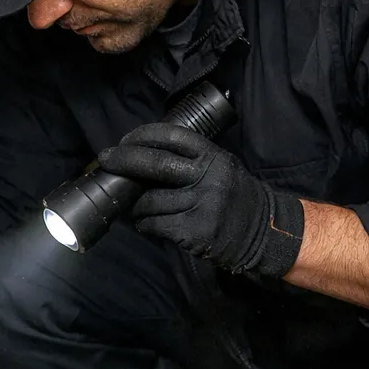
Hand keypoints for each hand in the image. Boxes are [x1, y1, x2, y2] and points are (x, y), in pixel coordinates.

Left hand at [97, 123, 304, 278]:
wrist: (262, 232)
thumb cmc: (234, 197)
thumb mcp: (221, 168)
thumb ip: (192, 159)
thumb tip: (145, 153)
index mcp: (213, 157)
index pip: (172, 137)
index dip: (143, 135)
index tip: (124, 140)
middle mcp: (207, 177)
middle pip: (154, 164)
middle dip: (123, 160)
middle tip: (106, 160)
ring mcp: (200, 204)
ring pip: (149, 200)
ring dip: (135, 204)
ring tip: (135, 206)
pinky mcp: (193, 230)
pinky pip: (154, 224)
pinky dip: (144, 224)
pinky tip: (146, 224)